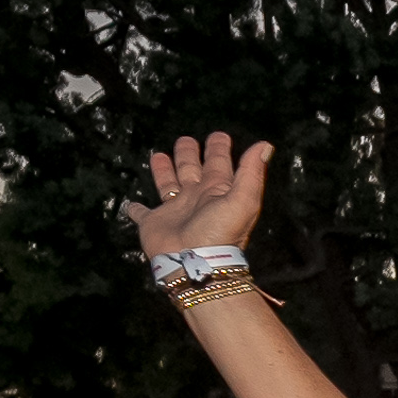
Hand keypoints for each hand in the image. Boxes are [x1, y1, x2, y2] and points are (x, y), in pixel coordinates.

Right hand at [125, 132, 269, 264]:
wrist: (194, 262)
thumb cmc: (220, 232)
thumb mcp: (243, 199)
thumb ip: (252, 171)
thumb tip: (265, 145)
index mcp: (216, 191)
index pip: (218, 164)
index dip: (218, 150)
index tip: (218, 135)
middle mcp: (195, 198)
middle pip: (191, 170)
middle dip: (189, 155)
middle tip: (185, 139)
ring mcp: (174, 211)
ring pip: (167, 185)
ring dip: (164, 171)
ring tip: (160, 156)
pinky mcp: (153, 223)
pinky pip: (142, 214)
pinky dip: (136, 209)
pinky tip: (132, 203)